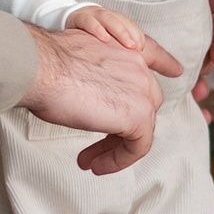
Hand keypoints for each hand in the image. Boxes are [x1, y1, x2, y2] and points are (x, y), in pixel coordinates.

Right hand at [18, 24, 184, 172]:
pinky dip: (120, 160)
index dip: (166, 63)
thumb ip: (96, 77)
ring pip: (141, 126)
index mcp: (124, 47)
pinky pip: (138, 146)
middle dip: (123, 126)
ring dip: (118, 148)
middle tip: (97, 145)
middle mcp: (139, 65)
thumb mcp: (78, 65)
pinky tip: (98, 165)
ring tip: (93, 162)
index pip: (153, 53)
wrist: (39, 69)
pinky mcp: (138, 116)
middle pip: (145, 101)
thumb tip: (91, 99)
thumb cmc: (44, 66)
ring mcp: (142, 90)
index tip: (174, 70)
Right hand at [67, 5, 143, 50]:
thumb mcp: (105, 42)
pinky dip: (97, 29)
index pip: (130, 25)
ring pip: (108, 18)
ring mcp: (92, 14)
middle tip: (137, 49)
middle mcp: (105, 15)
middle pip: (121, 21)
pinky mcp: (78, 18)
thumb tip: (136, 64)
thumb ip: (118, 51)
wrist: (63, 23)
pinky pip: (88, 21)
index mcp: (114, 19)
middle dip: (131, 34)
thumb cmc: (88, 37)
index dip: (138, 36)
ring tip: (127, 45)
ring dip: (119, 31)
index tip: (142, 51)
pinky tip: (104, 39)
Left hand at [193, 0, 213, 120]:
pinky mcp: (166, 72)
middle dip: (207, 71)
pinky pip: (183, 91)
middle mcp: (193, 39)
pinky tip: (203, 116)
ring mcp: (181, 57)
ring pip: (198, 75)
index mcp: (198, 19)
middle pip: (208, 56)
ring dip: (201, 88)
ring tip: (198, 95)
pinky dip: (197, 106)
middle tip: (200, 80)